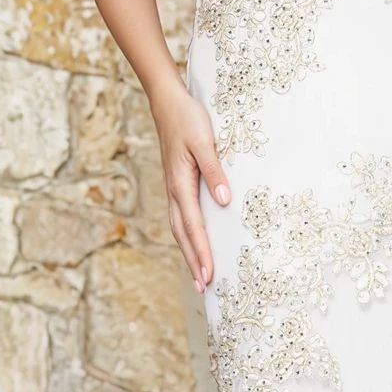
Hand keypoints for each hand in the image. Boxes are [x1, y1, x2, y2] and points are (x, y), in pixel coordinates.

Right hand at [154, 84, 229, 292]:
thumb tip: (224, 200)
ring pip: (179, 229)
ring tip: (200, 276)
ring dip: (189, 253)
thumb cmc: (188, 119)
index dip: (202, 252)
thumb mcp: (204, 141)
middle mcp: (174, 192)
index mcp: (181, 184)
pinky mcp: (177, 185)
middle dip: (194, 262)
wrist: (168, 102)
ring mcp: (173, 189)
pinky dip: (187, 237)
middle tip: (205, 289)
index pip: (193, 226)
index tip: (209, 275)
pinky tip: (194, 244)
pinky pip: (180, 218)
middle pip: (183, 235)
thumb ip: (214, 170)